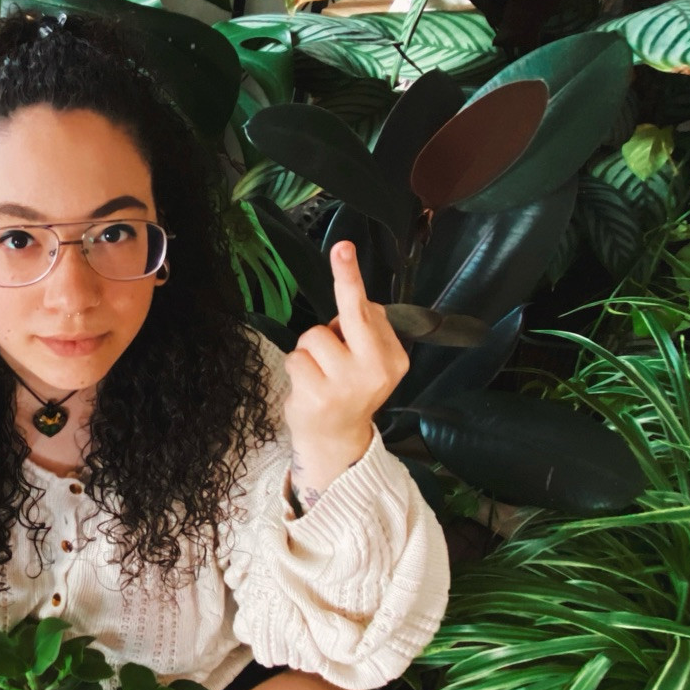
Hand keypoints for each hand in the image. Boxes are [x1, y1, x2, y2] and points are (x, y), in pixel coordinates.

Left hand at [282, 242, 408, 506]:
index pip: (372, 311)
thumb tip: (358, 303)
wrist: (337, 440)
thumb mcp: (372, 364)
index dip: (352, 281)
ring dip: (310, 350)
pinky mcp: (319, 397)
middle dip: (347, 278)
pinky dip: (297, 368)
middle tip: (342, 249)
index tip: (344, 248)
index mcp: (393, 359)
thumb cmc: (349, 391)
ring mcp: (347, 385)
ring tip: (319, 373)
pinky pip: (296, 359)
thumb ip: (367, 334)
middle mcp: (376, 370)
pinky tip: (309, 387)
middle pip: (351, 314)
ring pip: (314, 336)